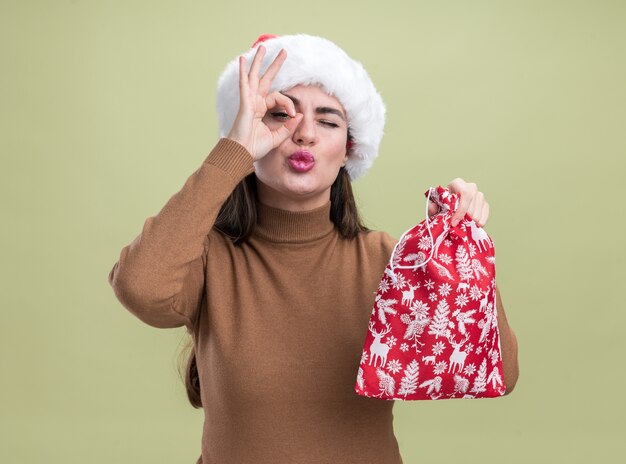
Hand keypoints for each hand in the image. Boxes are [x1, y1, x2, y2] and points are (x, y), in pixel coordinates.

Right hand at [226, 45, 303, 160]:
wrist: (241, 154)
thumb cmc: (254, 148)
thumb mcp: (277, 137)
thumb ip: (288, 127)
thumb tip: (299, 115)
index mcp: (261, 110)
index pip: (278, 98)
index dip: (288, 104)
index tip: (293, 114)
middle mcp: (255, 103)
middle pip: (265, 79)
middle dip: (274, 65)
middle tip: (283, 52)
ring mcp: (248, 102)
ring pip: (254, 77)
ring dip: (258, 62)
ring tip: (262, 48)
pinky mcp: (245, 104)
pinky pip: (244, 85)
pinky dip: (243, 72)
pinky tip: (243, 60)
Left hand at [428, 178, 489, 226]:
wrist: (447, 210)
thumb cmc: (441, 206)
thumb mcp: (434, 206)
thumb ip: (432, 206)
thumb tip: (433, 207)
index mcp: (457, 184)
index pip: (465, 193)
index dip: (461, 209)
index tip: (454, 222)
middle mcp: (470, 187)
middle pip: (473, 201)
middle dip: (466, 216)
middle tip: (458, 226)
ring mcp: (479, 195)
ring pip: (480, 208)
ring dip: (473, 220)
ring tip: (464, 227)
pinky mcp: (484, 203)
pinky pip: (485, 213)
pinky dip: (481, 221)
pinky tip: (473, 226)